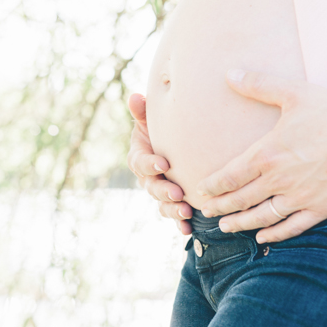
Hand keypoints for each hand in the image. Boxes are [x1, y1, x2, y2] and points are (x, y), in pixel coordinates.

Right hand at [127, 93, 192, 234]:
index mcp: (140, 156)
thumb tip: (135, 97)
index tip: (163, 164)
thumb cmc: (167, 128)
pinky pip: (175, 218)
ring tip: (186, 212)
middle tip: (177, 192)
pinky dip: (181, 225)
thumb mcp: (155, 120)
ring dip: (172, 211)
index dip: (149, 164)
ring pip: (162, 205)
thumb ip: (144, 111)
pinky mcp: (176, 204)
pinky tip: (190, 229)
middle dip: (163, 191)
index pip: (139, 162)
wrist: (186, 143)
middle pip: (151, 187)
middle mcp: (148, 177)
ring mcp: (161, 192)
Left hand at [197, 70, 326, 243]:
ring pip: (262, 216)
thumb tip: (230, 73)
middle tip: (206, 212)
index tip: (200, 190)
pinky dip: (274, 233)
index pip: (230, 176)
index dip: (212, 186)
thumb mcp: (293, 92)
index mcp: (268, 154)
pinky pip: (292, 226)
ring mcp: (300, 197)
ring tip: (226, 228)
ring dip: (241, 224)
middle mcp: (279, 179)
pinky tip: (263, 236)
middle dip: (220, 207)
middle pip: (240, 199)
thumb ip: (258, 85)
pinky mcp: (320, 208)